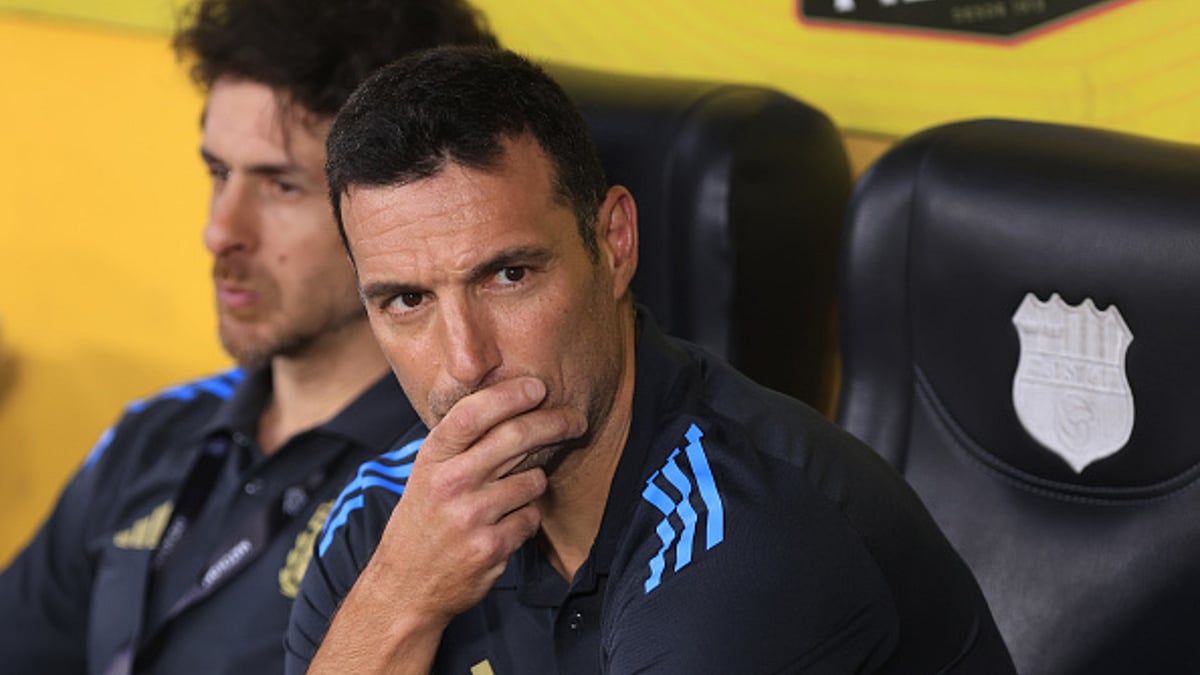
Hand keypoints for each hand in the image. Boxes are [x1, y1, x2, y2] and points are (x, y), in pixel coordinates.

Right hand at [369, 376, 586, 623]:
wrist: (405, 586)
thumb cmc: (422, 522)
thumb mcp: (427, 475)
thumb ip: (461, 445)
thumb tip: (513, 408)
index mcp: (432, 459)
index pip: (473, 413)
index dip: (509, 395)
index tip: (538, 387)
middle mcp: (450, 483)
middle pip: (514, 438)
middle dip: (554, 423)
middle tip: (575, 420)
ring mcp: (471, 516)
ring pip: (532, 480)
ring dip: (533, 484)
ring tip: (511, 496)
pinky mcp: (491, 547)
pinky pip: (531, 518)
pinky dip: (526, 519)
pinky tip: (503, 526)